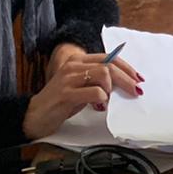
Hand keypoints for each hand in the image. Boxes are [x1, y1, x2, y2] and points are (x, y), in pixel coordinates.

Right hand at [23, 44, 145, 140]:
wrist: (34, 115)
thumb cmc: (60, 103)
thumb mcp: (82, 88)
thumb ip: (98, 82)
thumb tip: (124, 84)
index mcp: (78, 61)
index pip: (109, 58)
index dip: (126, 68)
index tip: (138, 78)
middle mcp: (74, 65)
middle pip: (109, 65)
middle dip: (127, 78)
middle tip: (136, 90)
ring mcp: (69, 78)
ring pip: (103, 74)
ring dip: (112, 88)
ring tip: (109, 99)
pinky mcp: (66, 93)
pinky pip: (94, 92)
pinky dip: (102, 99)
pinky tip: (99, 106)